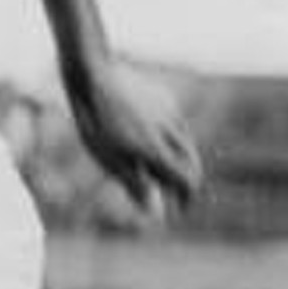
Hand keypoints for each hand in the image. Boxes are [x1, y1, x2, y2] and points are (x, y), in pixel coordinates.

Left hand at [69, 61, 201, 213]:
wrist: (95, 76)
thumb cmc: (96, 122)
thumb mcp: (109, 159)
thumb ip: (135, 185)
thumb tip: (154, 212)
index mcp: (158, 151)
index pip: (188, 182)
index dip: (186, 199)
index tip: (179, 210)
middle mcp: (171, 132)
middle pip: (192, 164)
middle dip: (187, 182)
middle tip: (176, 197)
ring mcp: (171, 113)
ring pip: (186, 144)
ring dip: (181, 161)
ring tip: (164, 173)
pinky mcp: (166, 99)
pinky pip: (177, 125)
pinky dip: (173, 140)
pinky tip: (156, 141)